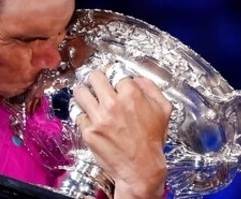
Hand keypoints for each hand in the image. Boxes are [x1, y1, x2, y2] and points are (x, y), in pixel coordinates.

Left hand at [73, 70, 172, 197]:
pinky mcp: (88, 132)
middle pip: (94, 77)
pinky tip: (87, 115)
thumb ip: (151, 88)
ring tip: (87, 96)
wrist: (141, 169)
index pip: (114, 71)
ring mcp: (98, 118)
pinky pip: (77, 114)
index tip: (111, 78)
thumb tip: (136, 78)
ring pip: (80, 92)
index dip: (113, 74)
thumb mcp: (163, 110)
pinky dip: (81, 113)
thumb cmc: (151, 142)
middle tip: (96, 84)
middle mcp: (113, 104)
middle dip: (96, 79)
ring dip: (83, 92)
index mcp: (132, 95)